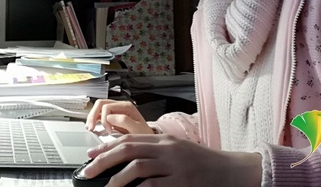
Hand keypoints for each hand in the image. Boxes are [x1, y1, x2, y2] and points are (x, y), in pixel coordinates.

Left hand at [83, 134, 261, 186]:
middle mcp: (167, 149)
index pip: (129, 139)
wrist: (232, 171)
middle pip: (129, 149)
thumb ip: (155, 153)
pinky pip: (154, 186)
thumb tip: (127, 161)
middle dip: (104, 160)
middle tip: (88, 170)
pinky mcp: (183, 182)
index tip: (90, 156)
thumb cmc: (203, 164)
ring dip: (117, 179)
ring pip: (138, 166)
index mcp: (164, 140)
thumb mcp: (177, 152)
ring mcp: (175, 165)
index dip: (107, 147)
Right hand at [85, 99, 152, 134]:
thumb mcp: (138, 129)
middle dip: (93, 115)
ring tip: (90, 128)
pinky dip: (94, 120)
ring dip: (92, 117)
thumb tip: (109, 117)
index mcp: (126, 106)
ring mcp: (116, 111)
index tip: (108, 131)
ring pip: (98, 108)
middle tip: (91, 128)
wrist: (148, 140)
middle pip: (101, 104)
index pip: (107, 106)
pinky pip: (100, 115)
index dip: (104, 118)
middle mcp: (120, 106)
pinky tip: (92, 127)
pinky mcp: (112, 117)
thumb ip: (124, 121)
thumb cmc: (145, 135)